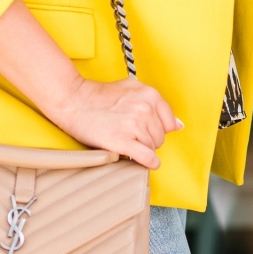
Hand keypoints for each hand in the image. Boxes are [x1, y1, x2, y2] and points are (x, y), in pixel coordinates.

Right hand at [49, 76, 182, 169]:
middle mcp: (145, 109)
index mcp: (149, 95)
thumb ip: (155, 105)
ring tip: (127, 141)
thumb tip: (178, 125)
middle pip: (160, 137)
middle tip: (131, 135)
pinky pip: (147, 158)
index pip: (169, 123)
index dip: (157, 129)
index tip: (145, 130)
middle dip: (148, 140)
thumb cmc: (100, 97)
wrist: (74, 101)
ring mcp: (134, 126)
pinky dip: (149, 163)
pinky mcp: (123, 141)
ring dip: (142, 149)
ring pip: (152, 148)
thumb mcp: (132, 90)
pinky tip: (146, 162)